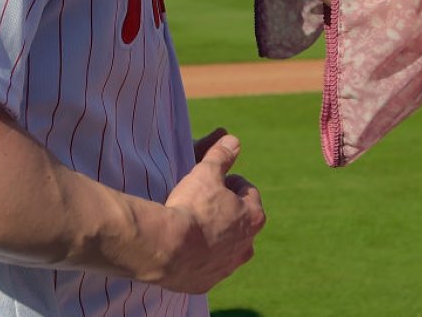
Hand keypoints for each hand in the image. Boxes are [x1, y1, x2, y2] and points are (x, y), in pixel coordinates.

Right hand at [156, 131, 265, 293]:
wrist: (167, 248)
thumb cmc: (191, 207)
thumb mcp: (206, 174)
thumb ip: (221, 156)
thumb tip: (233, 140)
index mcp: (253, 216)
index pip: (247, 191)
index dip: (229, 182)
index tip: (214, 180)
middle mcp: (246, 245)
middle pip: (240, 221)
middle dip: (225, 210)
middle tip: (203, 202)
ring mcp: (227, 266)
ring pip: (226, 247)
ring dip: (214, 236)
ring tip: (194, 225)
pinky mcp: (207, 281)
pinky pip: (206, 266)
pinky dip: (199, 257)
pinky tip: (184, 248)